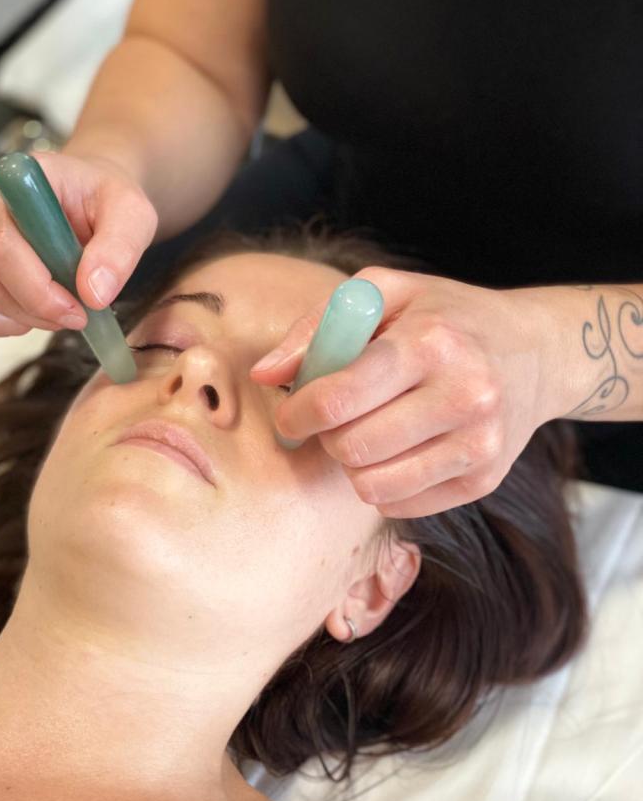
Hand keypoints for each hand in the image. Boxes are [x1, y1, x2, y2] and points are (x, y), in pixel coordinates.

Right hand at [0, 151, 157, 335]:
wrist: (86, 193)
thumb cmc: (103, 200)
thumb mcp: (133, 215)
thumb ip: (119, 250)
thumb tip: (93, 293)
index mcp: (14, 178)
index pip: (1, 246)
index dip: (38, 292)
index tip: (79, 309)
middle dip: (35, 311)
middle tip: (75, 314)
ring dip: (16, 320)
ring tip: (54, 310)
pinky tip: (27, 310)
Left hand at [250, 267, 555, 517]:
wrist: (535, 352)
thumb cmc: (445, 318)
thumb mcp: (386, 294)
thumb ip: (317, 327)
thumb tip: (265, 375)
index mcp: (432, 342)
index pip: (341, 396)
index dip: (299, 411)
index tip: (292, 413)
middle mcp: (464, 395)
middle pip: (352, 448)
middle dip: (328, 437)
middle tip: (336, 420)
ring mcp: (480, 444)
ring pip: (372, 487)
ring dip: (354, 465)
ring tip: (368, 433)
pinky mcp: (484, 481)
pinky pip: (399, 505)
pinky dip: (384, 484)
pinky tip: (399, 451)